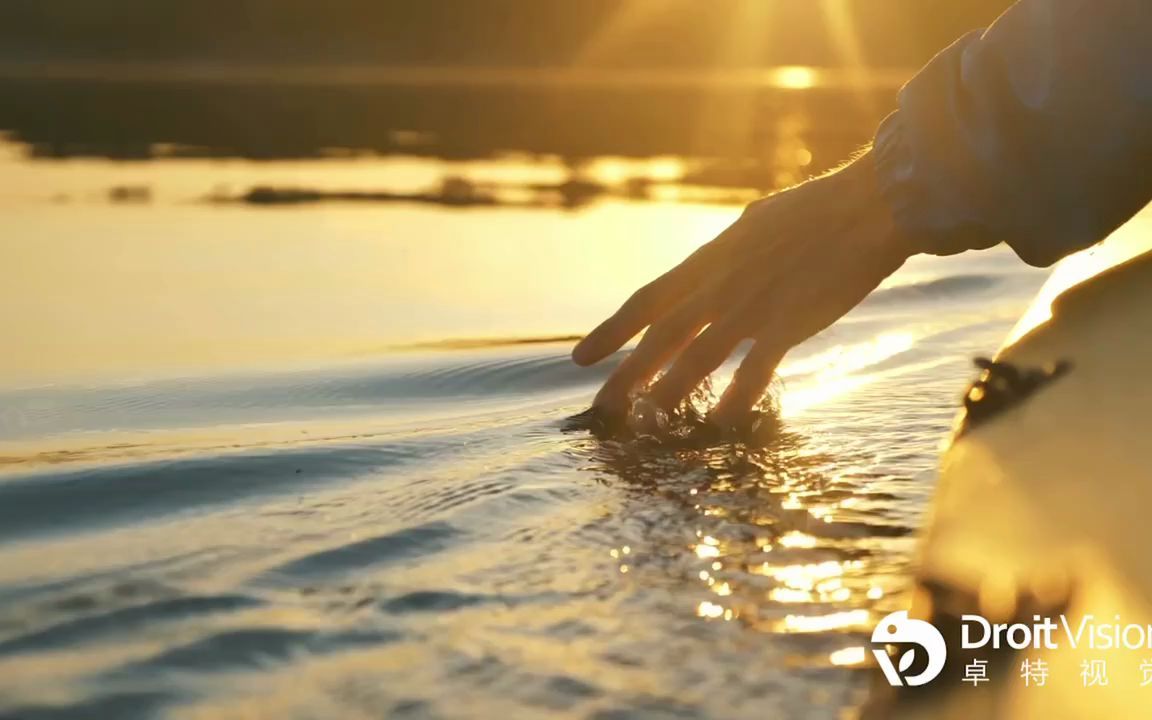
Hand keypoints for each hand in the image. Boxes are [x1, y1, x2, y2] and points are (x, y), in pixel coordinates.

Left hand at [572, 151, 920, 426]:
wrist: (866, 207)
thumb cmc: (814, 212)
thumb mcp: (754, 226)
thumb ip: (726, 254)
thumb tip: (710, 266)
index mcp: (710, 260)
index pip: (647, 300)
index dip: (611, 331)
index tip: (581, 357)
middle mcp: (720, 284)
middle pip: (661, 336)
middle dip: (627, 374)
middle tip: (601, 407)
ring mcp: (753, 305)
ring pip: (698, 356)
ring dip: (669, 391)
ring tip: (645, 421)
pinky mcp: (790, 322)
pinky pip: (756, 369)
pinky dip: (737, 397)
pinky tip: (720, 421)